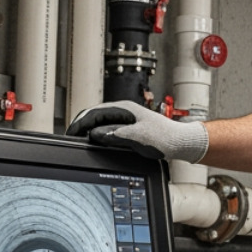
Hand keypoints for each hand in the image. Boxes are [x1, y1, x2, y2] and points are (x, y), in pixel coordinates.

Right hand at [66, 100, 207, 162]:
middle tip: (71, 138)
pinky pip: (107, 128)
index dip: (80, 124)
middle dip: (80, 125)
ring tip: (79, 140)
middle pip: (94, 115)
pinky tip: (95, 142)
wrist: (180, 142)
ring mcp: (125, 119)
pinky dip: (97, 134)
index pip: (93, 113)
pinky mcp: (128, 127)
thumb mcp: (138, 137)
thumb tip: (95, 134)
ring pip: (99, 122)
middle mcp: (123, 111)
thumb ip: (116, 134)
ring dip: (88, 129)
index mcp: (124, 109)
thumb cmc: (165, 137)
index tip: (71, 134)